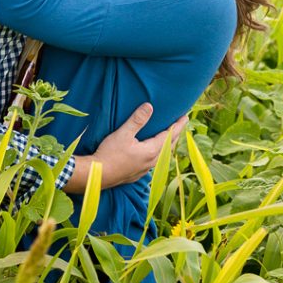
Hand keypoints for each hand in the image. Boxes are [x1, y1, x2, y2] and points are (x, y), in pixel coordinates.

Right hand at [62, 103, 188, 193]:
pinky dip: (159, 153)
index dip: (178, 125)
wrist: (97, 175)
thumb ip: (137, 120)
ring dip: (168, 144)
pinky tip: (154, 152)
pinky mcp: (138, 174)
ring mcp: (145, 169)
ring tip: (169, 137)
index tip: (185, 117)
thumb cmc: (109, 154)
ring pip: (162, 155)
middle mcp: (151, 162)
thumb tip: (149, 106)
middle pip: (169, 146)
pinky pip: (155, 161)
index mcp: (151, 151)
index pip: (169, 135)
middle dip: (176, 134)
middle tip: (180, 124)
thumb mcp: (123, 134)